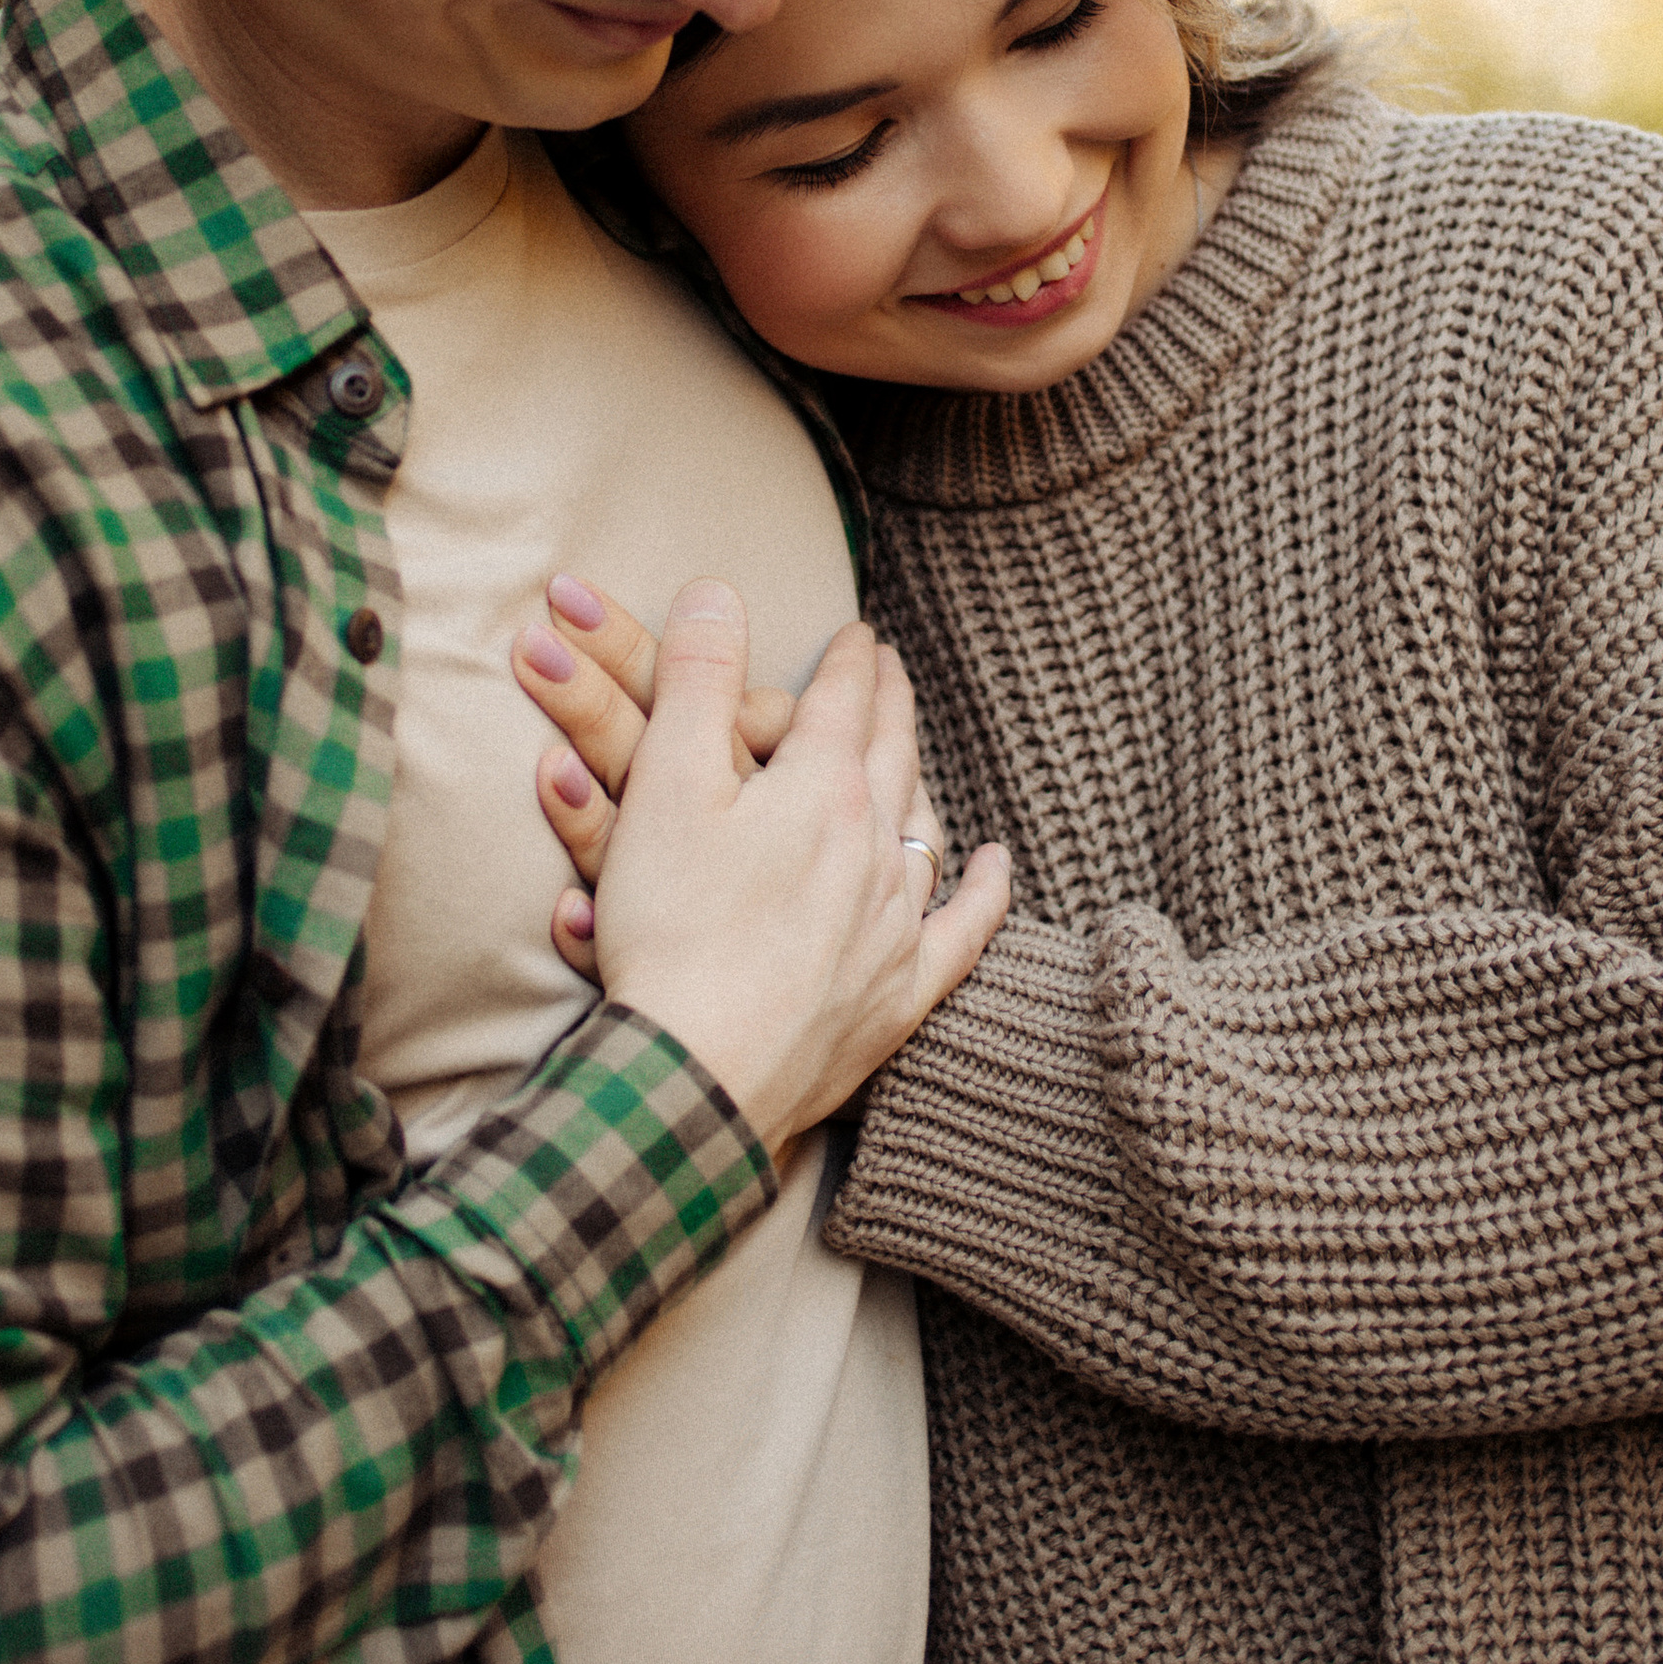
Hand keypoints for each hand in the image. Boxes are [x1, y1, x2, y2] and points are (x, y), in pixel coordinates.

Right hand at [524, 575, 1006, 1151]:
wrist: (697, 1074)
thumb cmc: (671, 931)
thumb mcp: (666, 786)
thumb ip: (697, 680)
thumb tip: (721, 589)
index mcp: (820, 789)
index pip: (843, 700)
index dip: (848, 659)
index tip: (854, 632)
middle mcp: (874, 847)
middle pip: (891, 751)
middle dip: (888, 701)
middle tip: (887, 668)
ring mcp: (894, 924)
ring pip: (922, 827)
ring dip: (918, 778)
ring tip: (911, 751)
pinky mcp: (899, 995)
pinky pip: (961, 930)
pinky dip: (983, 892)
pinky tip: (997, 866)